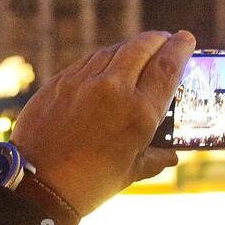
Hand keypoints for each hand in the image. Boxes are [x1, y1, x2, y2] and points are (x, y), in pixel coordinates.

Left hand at [12, 30, 194, 216]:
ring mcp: (83, 81)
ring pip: (113, 51)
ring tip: (138, 52)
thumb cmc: (89, 183)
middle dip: (158, 39)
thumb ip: (155, 159)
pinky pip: (88, 61)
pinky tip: (107, 65)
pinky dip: (103, 59)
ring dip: (130, 47)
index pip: (167, 67)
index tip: (186, 38)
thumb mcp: (130, 172)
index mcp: (139, 112)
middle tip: (164, 39)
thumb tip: (171, 156)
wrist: (37, 185)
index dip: (180, 48)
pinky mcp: (59, 82)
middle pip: (141, 47)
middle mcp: (113, 89)